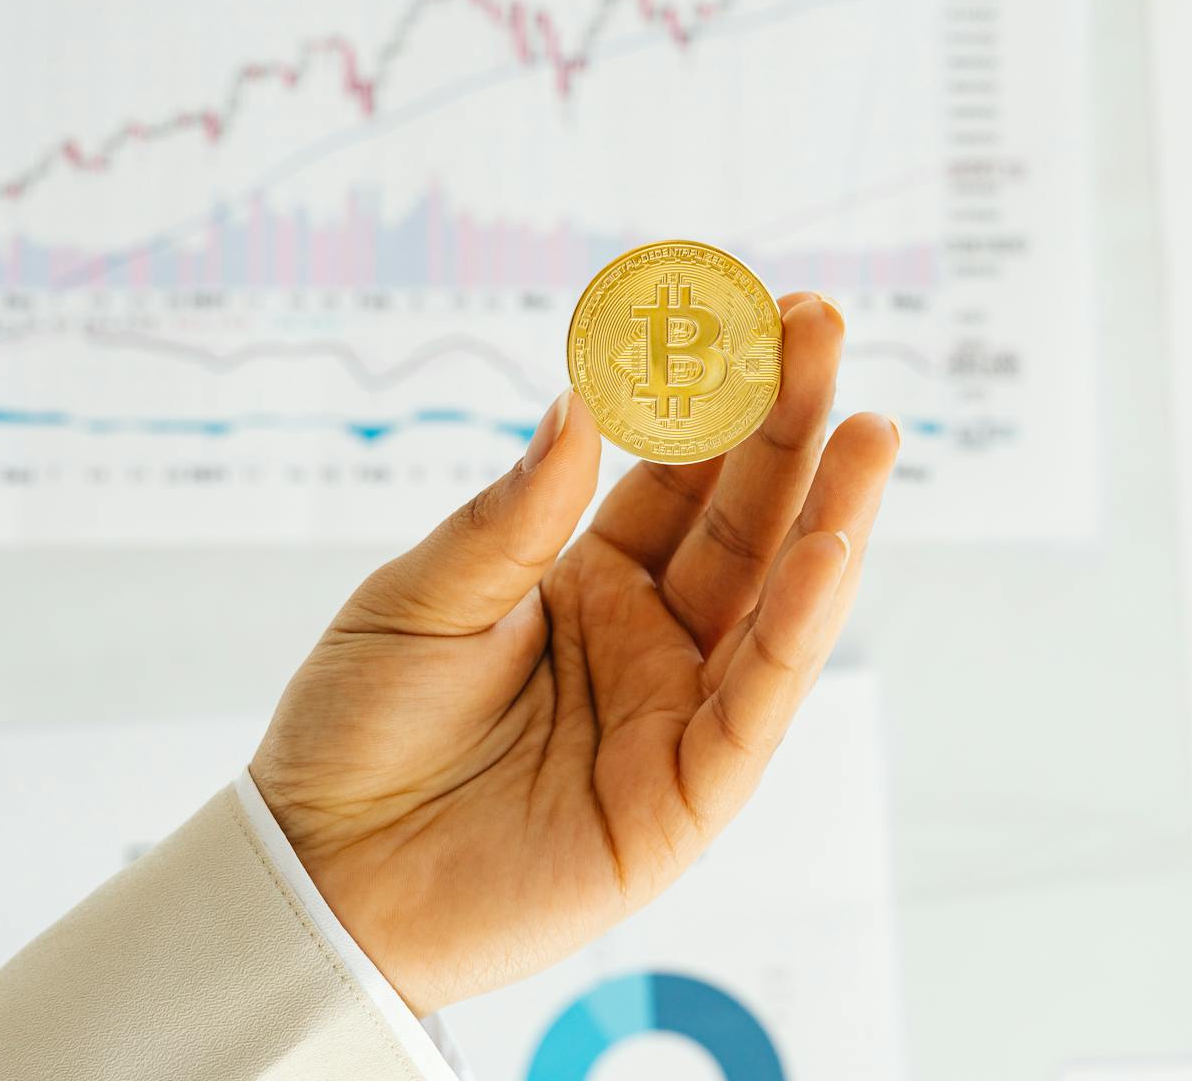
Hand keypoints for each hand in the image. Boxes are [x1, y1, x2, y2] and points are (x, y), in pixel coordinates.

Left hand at [249, 293, 896, 1014]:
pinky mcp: (683, 799)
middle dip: (789, 426)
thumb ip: (515, 516)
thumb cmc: (355, 733)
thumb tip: (581, 402)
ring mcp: (672, 716)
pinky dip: (798, 626)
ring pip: (773, 605)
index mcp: (585, 585)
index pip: (678, 479)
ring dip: (827, 516)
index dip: (720, 400)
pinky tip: (828, 545)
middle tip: (824, 325)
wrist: (321, 879)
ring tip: (870, 428)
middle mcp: (646, 642)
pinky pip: (756, 702)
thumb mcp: (421, 599)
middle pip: (742, 522)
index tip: (760, 312)